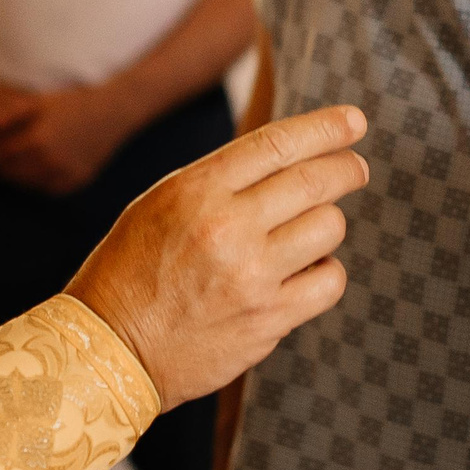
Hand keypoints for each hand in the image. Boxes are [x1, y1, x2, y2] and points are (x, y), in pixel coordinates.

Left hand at [0, 84, 135, 194]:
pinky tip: (41, 169)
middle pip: (9, 174)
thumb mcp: (41, 101)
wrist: (112, 113)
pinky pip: (48, 189)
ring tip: (21, 161)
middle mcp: (50, 162)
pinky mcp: (76, 182)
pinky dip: (40, 182)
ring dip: (20, 175)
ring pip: (27, 185)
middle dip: (3, 165)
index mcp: (37, 140)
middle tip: (5, 154)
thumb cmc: (73, 103)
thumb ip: (11, 112)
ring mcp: (65, 174)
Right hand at [67, 105, 368, 409]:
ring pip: (329, 228)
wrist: (112, 348)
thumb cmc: (131, 270)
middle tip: (356, 169)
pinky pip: (330, 281)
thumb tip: (286, 158)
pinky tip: (306, 271)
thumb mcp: (160, 203)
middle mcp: (227, 228)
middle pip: (316, 181)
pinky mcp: (269, 319)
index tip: (353, 122)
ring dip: (327, 224)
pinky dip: (325, 272)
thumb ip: (219, 179)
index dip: (326, 127)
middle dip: (347, 168)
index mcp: (197, 190)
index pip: (278, 144)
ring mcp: (252, 276)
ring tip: (309, 231)